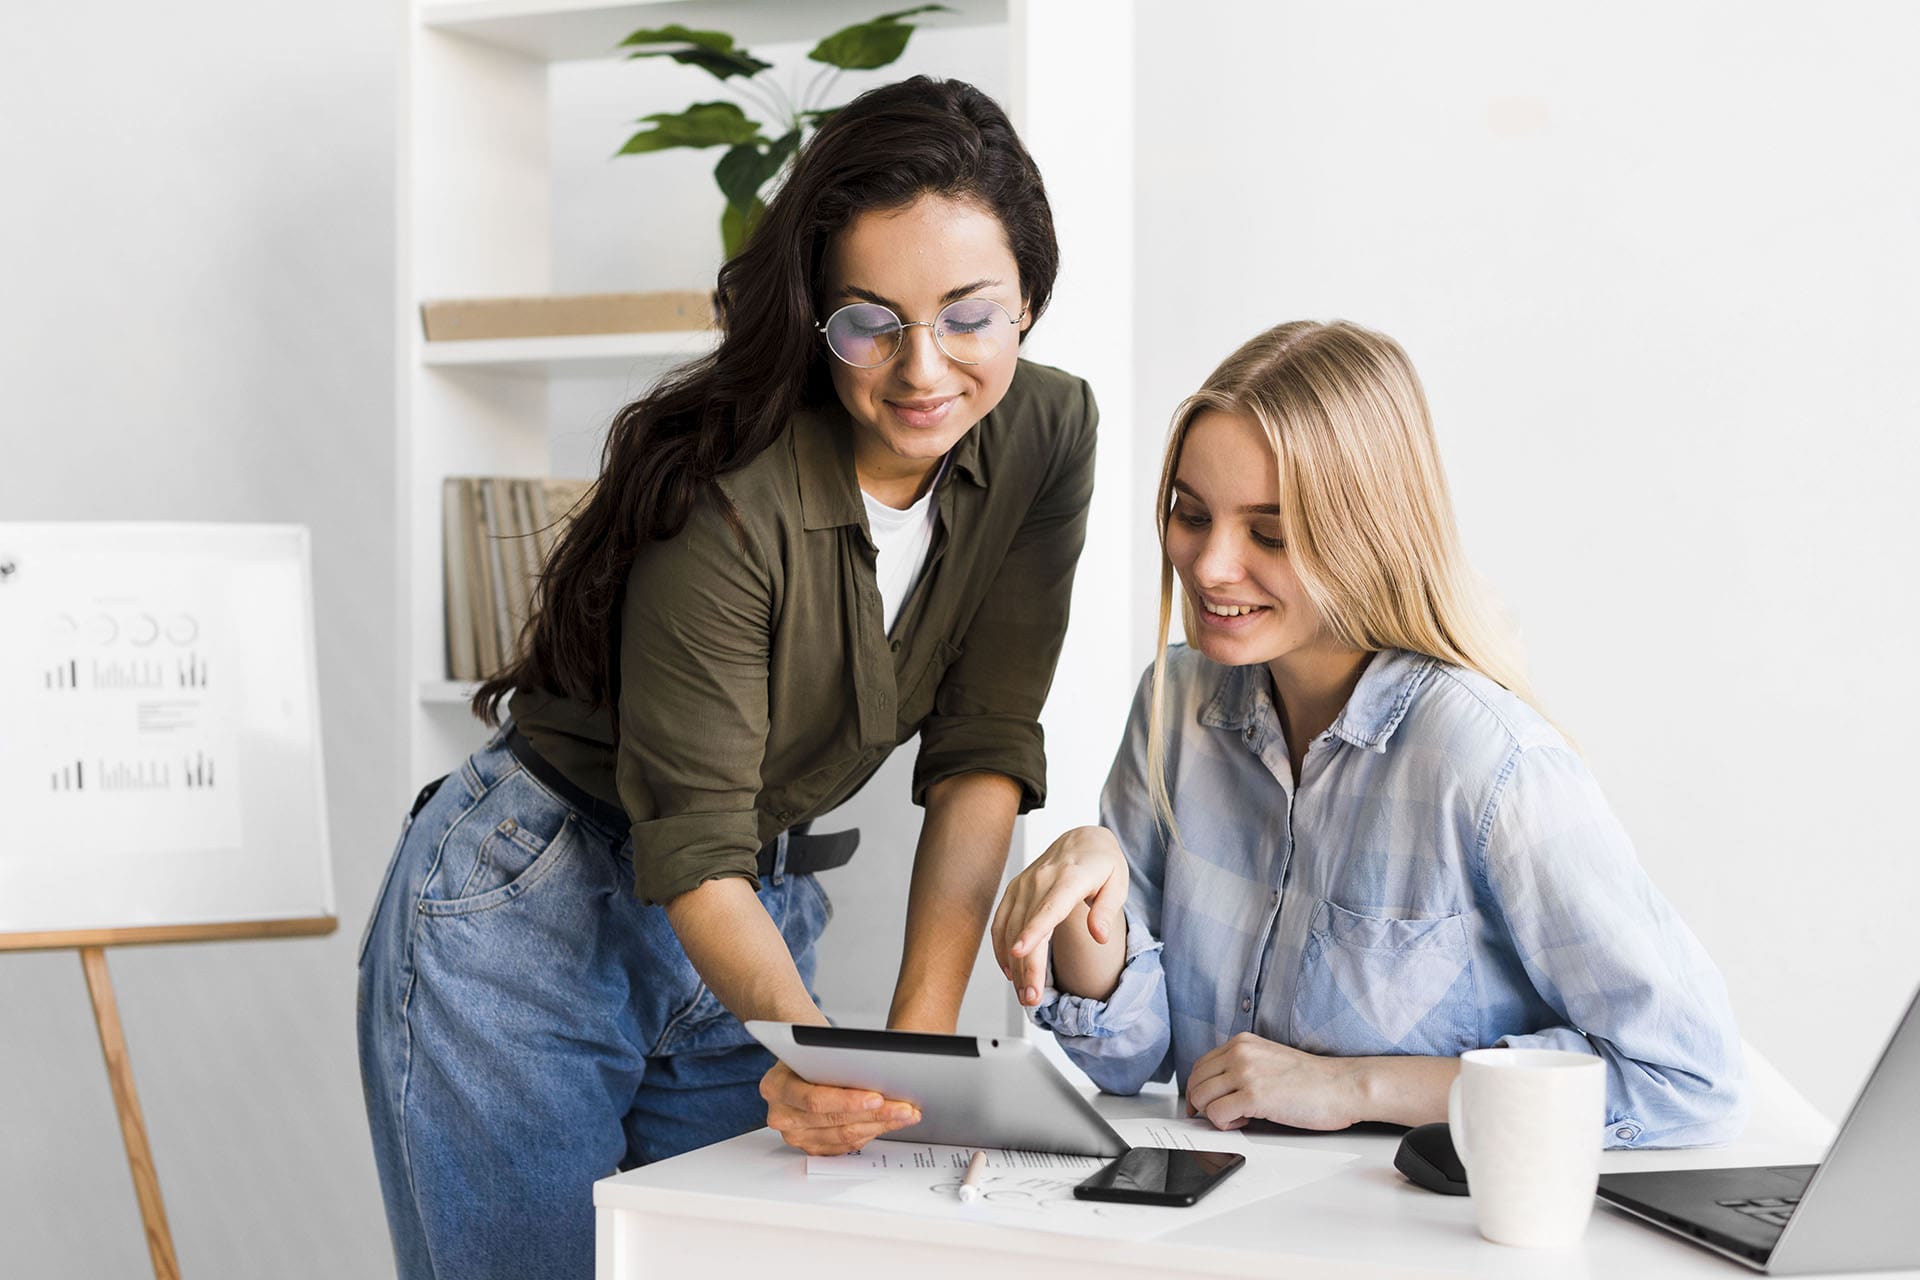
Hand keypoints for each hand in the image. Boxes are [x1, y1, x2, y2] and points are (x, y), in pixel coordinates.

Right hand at [760, 1061, 921, 1155]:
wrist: (800, 1062)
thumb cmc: (810, 1052)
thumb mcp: (816, 1047)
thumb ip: (835, 1060)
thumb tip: (874, 1071)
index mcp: (775, 1087)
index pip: (815, 1100)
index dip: (849, 1101)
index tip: (878, 1097)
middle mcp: (781, 1115)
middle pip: (835, 1121)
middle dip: (875, 1114)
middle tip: (904, 1107)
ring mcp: (795, 1135)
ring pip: (844, 1136)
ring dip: (879, 1125)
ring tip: (904, 1114)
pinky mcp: (811, 1146)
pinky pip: (845, 1146)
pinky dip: (870, 1133)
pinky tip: (889, 1123)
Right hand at [989, 825, 1128, 1005]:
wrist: (1083, 838)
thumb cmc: (1103, 863)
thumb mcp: (1118, 883)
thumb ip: (1108, 910)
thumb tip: (1100, 936)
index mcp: (1070, 877)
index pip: (1049, 908)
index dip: (1033, 931)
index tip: (1021, 952)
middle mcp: (1042, 879)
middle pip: (1026, 926)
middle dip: (1026, 965)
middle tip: (1032, 998)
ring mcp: (1024, 883)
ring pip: (1010, 928)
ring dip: (1013, 963)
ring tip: (1025, 993)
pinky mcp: (1015, 889)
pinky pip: (1001, 921)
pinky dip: (1000, 946)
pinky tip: (1009, 969)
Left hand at [1185, 1033, 1361, 1130]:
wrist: (1341, 1086)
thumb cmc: (1312, 1080)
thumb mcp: (1269, 1060)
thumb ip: (1242, 1066)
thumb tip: (1217, 1088)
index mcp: (1242, 1042)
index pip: (1200, 1065)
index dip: (1199, 1088)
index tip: (1203, 1103)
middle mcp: (1240, 1053)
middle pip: (1196, 1082)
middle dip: (1201, 1104)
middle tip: (1219, 1116)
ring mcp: (1245, 1073)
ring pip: (1201, 1098)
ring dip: (1214, 1115)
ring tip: (1239, 1117)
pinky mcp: (1253, 1096)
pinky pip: (1216, 1115)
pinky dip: (1225, 1124)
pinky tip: (1245, 1121)